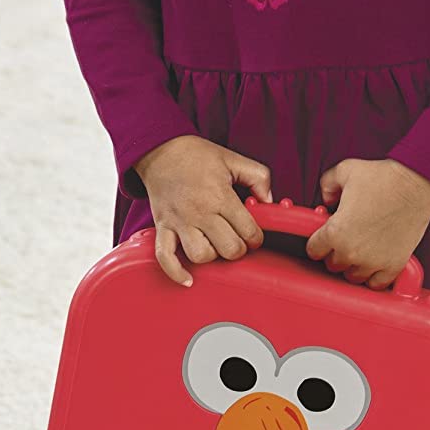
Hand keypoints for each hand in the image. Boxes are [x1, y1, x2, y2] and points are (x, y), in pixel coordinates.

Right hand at [133, 135, 273, 286]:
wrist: (160, 151)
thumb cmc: (197, 156)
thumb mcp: (234, 159)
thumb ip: (259, 178)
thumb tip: (269, 201)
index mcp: (220, 196)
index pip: (248, 231)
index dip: (256, 238)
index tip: (253, 235)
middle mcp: (200, 212)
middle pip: (228, 249)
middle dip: (238, 249)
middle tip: (237, 241)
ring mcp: (179, 222)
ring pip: (201, 256)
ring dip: (212, 256)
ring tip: (214, 246)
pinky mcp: (163, 227)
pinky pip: (165, 257)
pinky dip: (176, 272)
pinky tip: (188, 279)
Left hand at [306, 159, 429, 288]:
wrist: (416, 186)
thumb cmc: (384, 178)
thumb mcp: (345, 171)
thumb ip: (328, 185)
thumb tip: (327, 198)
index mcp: (335, 232)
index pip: (314, 250)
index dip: (318, 241)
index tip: (325, 237)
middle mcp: (351, 252)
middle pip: (332, 265)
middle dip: (335, 252)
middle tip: (345, 239)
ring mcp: (373, 262)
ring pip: (353, 276)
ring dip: (354, 266)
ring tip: (360, 250)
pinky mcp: (393, 266)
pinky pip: (376, 284)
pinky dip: (374, 277)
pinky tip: (375, 264)